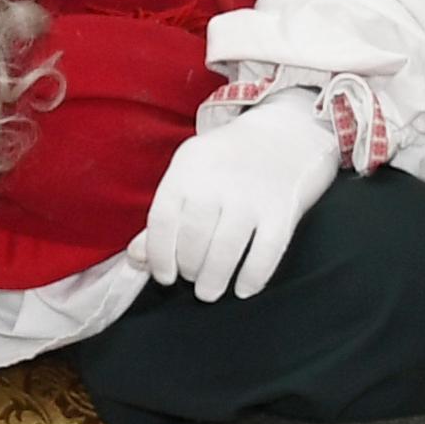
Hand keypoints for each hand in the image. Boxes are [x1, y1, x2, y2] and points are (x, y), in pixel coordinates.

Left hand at [132, 93, 343, 301]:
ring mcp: (252, 195)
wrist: (288, 132)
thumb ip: (165, 215)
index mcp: (188, 168)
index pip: (161, 220)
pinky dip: (253, 277)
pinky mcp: (284, 209)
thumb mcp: (191, 172)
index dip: (158, 255)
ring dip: (213, 279)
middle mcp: (218, 180)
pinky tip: (244, 289)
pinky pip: (266, 252)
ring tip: (209, 291)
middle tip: (191, 278)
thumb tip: (137, 258)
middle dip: (188, 268)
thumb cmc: (229, 160)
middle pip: (193, 238)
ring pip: (225, 250)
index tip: (163, 275)